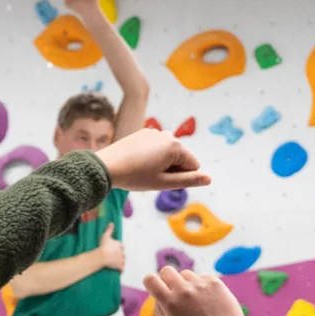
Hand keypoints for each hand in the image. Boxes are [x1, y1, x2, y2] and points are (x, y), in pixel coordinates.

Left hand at [95, 129, 210, 191]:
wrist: (105, 167)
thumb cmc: (134, 177)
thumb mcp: (163, 182)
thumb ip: (188, 180)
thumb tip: (209, 179)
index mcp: (176, 146)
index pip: (193, 166)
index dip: (180, 177)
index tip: (160, 179)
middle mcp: (168, 135)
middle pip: (181, 158)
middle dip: (171, 168)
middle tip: (150, 175)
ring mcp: (155, 132)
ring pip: (168, 153)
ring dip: (161, 163)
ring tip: (142, 169)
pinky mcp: (143, 133)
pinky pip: (156, 147)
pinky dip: (150, 156)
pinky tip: (136, 161)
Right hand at [97, 224, 123, 269]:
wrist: (102, 256)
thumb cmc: (104, 246)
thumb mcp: (106, 236)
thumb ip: (109, 230)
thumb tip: (111, 224)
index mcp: (120, 245)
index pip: (121, 246)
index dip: (117, 248)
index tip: (114, 249)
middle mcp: (122, 252)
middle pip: (122, 254)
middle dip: (119, 255)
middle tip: (114, 256)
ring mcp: (121, 259)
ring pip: (123, 261)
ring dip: (120, 262)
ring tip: (116, 263)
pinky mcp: (120, 266)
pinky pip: (122, 269)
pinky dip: (120, 270)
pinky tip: (119, 270)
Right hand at [142, 266, 251, 315]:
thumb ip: (159, 307)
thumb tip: (157, 292)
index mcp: (170, 302)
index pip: (150, 279)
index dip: (151, 282)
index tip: (156, 287)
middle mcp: (183, 290)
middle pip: (167, 270)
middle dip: (168, 278)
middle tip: (175, 290)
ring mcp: (199, 284)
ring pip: (185, 273)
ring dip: (187, 283)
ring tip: (196, 299)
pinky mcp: (213, 281)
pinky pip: (201, 277)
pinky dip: (202, 286)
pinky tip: (208, 299)